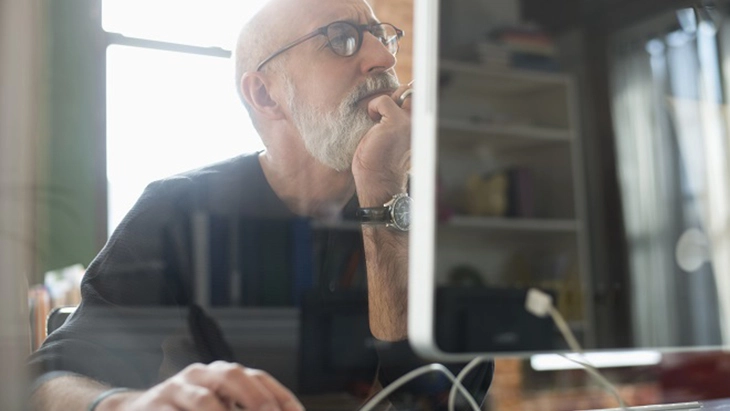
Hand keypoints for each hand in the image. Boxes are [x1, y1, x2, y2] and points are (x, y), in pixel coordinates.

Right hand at [101, 362, 303, 410]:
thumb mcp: (219, 407)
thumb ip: (245, 407)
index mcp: (222, 374)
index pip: (258, 378)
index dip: (281, 397)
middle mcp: (200, 375)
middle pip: (232, 375)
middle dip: (256, 400)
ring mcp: (176, 389)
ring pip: (203, 400)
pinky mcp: (153, 408)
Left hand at [352, 82, 412, 205]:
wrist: (377, 181)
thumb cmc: (378, 161)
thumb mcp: (389, 135)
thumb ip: (394, 117)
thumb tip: (390, 98)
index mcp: (419, 126)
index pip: (417, 96)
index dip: (402, 95)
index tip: (387, 107)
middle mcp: (419, 123)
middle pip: (411, 90)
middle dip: (394, 95)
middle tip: (380, 114)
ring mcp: (410, 122)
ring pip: (400, 92)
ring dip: (383, 102)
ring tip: (375, 120)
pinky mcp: (397, 123)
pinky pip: (383, 100)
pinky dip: (373, 107)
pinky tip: (371, 123)